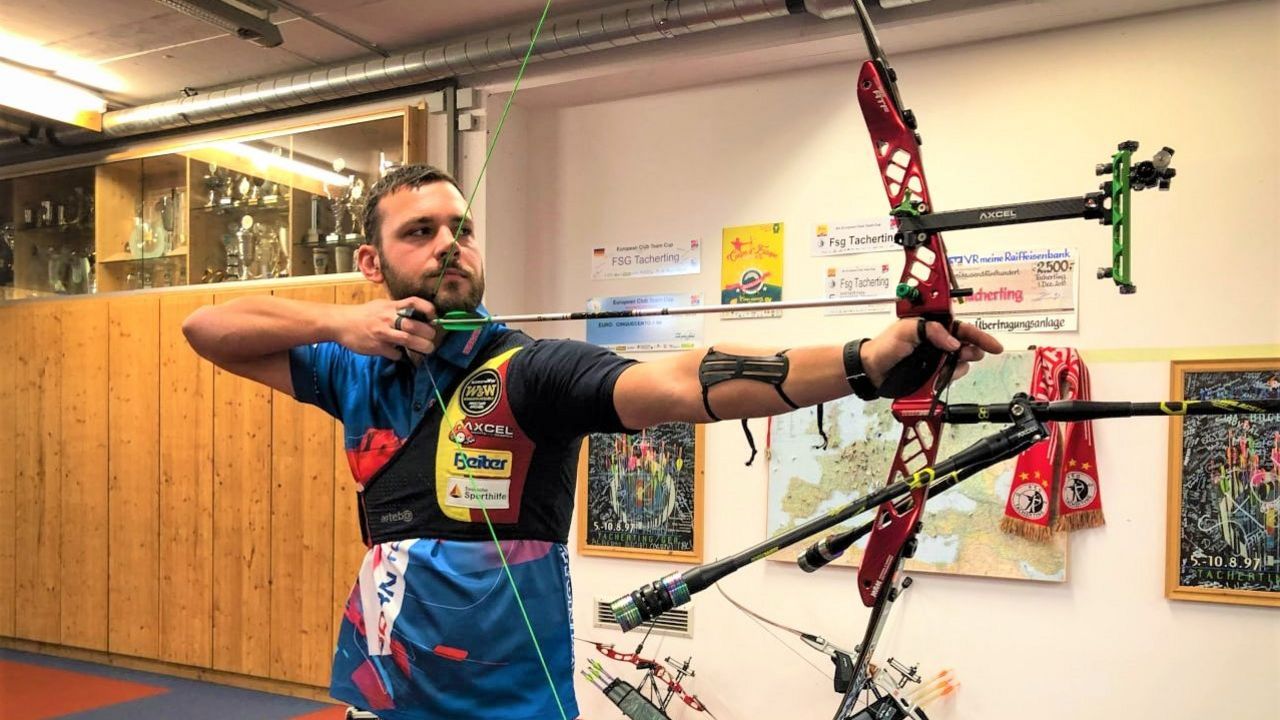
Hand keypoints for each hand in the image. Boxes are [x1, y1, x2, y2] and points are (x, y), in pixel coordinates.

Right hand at [335, 297, 439, 360]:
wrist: (341, 323)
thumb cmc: (364, 314)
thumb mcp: (381, 305)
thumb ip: (398, 309)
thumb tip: (418, 315)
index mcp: (391, 306)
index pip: (414, 302)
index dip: (428, 309)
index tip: (434, 317)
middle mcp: (388, 318)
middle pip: (414, 325)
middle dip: (428, 333)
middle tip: (433, 338)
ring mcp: (382, 333)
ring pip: (408, 340)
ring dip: (422, 346)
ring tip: (428, 349)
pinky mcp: (377, 347)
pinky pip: (395, 353)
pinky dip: (401, 355)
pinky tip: (402, 354)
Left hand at [861, 318, 1002, 387]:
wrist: (873, 370)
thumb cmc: (885, 346)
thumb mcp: (906, 329)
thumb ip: (931, 330)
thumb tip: (953, 342)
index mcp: (933, 325)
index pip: (961, 327)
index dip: (978, 335)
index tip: (993, 345)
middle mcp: (938, 341)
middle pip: (966, 344)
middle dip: (974, 349)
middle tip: (972, 355)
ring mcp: (937, 358)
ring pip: (961, 361)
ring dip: (960, 364)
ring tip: (952, 365)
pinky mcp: (934, 374)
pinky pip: (951, 375)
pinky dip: (951, 375)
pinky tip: (943, 375)